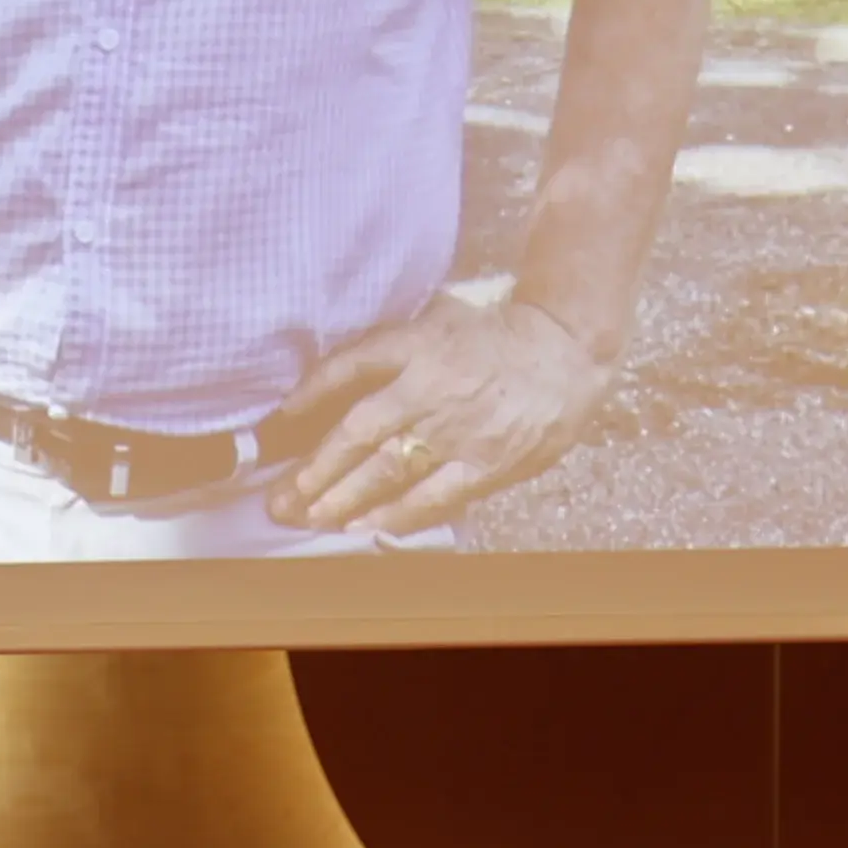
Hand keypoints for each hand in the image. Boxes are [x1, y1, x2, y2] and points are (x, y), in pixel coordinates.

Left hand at [277, 293, 618, 535]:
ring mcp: (458, 429)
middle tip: (283, 498)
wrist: (566, 347)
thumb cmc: (496, 334)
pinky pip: (434, 496)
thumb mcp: (438, 317)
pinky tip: (367, 530)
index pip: (349, 367)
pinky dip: (398, 515)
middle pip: (358, 431)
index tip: (281, 419)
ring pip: (388, 469)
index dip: (310, 393)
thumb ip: (394, 348)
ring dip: (345, 497)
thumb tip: (338, 379)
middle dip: (315, 468)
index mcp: (415, 346)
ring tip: (313, 518)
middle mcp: (429, 387)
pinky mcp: (487, 462)